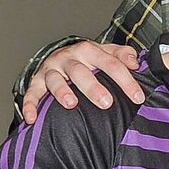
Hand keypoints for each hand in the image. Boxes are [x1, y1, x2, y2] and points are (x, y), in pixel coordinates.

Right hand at [22, 40, 143, 123]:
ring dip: (62, 92)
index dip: (126, 81)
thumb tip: (135, 63)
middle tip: (106, 102)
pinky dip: (30, 105)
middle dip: (93, 87)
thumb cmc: (90, 58)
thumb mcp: (108, 52)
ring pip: (54, 80)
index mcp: (89, 50)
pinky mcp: (36, 81)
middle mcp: (68, 58)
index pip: (111, 64)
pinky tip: (32, 118)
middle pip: (80, 71)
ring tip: (72, 104)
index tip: (138, 97)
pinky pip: (31, 93)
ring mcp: (51, 69)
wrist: (62, 54)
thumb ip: (123, 55)